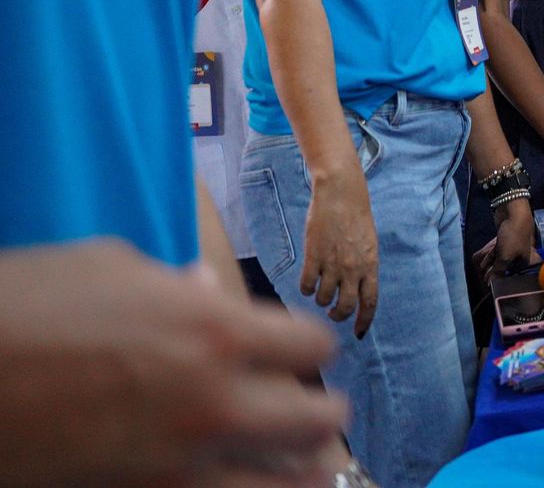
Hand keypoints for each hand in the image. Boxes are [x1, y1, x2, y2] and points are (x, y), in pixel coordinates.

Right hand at [0, 240, 345, 487]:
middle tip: (318, 413)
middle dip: (322, 414)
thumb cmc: (26, 303)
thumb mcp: (111, 269)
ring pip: (285, 484)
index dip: (309, 347)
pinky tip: (242, 483)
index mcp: (216, 330)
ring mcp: (180, 463)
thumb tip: (207, 288)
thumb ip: (177, 288)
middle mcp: (213, 401)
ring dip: (297, 470)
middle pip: (315, 421)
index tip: (302, 352)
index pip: (310, 346)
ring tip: (299, 466)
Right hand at [301, 169, 378, 337]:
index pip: (370, 302)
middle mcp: (353, 268)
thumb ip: (364, 268)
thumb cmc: (356, 217)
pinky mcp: (313, 256)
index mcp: (371, 265)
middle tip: (332, 313)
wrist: (341, 194)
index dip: (364, 321)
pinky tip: (307, 282)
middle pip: (345, 307)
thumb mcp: (368, 244)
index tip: (357, 334)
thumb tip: (356, 292)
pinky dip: (305, 289)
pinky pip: (306, 285)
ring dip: (321, 300)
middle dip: (338, 315)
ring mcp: (333, 263)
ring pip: (324, 298)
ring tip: (320, 291)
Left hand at [473, 199, 538, 287]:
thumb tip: (490, 285)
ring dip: (490, 265)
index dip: (502, 282)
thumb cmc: (513, 236)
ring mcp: (512, 247)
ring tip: (481, 270)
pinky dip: (490, 256)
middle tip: (483, 280)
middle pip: (506, 268)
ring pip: (500, 259)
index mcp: (525, 261)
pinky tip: (482, 261)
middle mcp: (520, 255)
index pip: (514, 276)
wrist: (513, 212)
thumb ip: (498, 272)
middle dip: (494, 273)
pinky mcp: (504, 240)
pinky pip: (496, 251)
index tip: (490, 288)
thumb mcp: (505, 257)